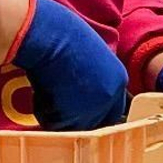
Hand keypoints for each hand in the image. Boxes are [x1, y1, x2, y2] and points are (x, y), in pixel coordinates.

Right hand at [12, 0, 129, 131]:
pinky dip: (45, 111)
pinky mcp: (73, 116)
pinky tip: (43, 90)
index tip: (78, 110)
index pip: (113, 109)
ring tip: (49, 88)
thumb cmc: (65, 39)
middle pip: (96, 122)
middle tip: (58, 104)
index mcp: (118, 80)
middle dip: (77, 118)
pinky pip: (55, 123)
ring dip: (58, 114)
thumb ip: (96, 80)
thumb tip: (84, 94)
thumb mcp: (92, 60)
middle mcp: (111, 97)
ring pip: (73, 126)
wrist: (51, 37)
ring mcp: (94, 108)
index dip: (94, 111)